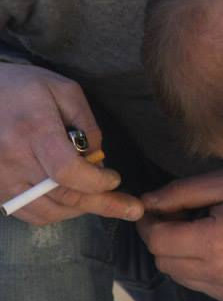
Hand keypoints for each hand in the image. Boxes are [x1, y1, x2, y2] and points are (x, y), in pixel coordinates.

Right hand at [0, 63, 142, 224]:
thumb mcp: (63, 90)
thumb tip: (98, 158)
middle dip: (103, 204)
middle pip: (63, 196)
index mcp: (34, 130)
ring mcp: (0, 178)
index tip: (115, 179)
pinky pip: (28, 213)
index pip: (68, 171)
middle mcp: (13, 159)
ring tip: (101, 200)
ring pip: (47, 212)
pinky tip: (72, 201)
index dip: (97, 182)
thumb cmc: (22, 87)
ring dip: (80, 210)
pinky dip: (56, 212)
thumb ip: (87, 124)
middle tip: (132, 208)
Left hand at [137, 168, 222, 300]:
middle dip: (164, 239)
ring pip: (178, 276)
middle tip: (184, 217)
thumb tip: (146, 203)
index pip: (157, 241)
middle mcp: (220, 273)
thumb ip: (182, 192)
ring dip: (181, 255)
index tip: (156, 209)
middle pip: (163, 261)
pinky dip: (201, 269)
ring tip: (206, 233)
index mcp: (218, 241)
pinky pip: (200, 286)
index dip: (150, 223)